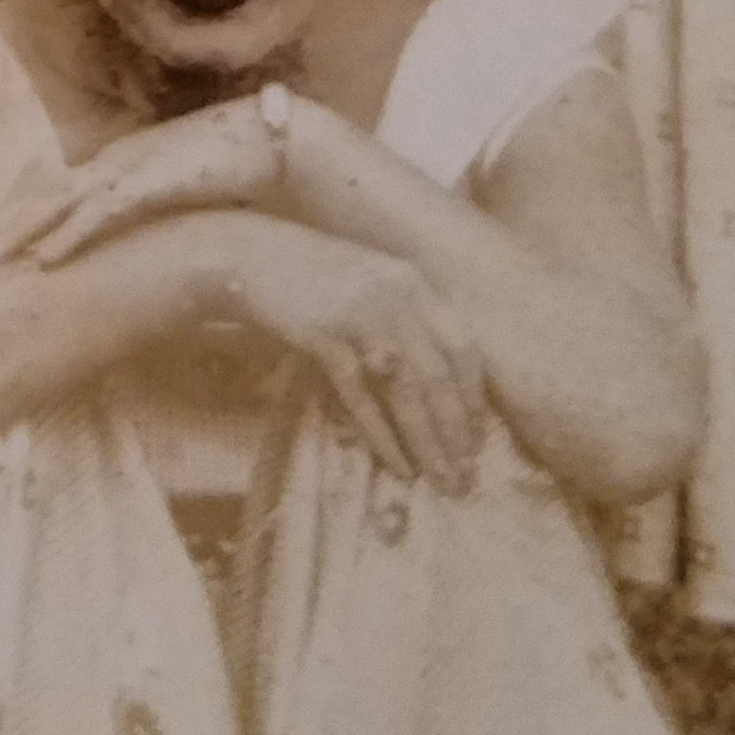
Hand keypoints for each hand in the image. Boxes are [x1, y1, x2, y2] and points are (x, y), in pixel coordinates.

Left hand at [0, 97, 292, 268]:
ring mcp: (130, 168)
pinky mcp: (151, 181)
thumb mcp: (185, 193)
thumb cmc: (239, 165)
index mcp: (119, 164)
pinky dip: (68, 235)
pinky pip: (100, 213)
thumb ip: (159, 211)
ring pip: (57, 204)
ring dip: (16, 233)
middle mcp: (114, 162)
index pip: (55, 193)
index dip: (19, 217)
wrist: (278, 136)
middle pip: (43, 196)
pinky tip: (42, 259)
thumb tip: (145, 245)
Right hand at [244, 229, 488, 496]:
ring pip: (406, 391)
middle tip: (465, 476)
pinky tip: (394, 462)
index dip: (473, 397)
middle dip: (456, 432)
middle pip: (439, 376)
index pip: (463, 348)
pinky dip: (381, 435)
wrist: (257, 255)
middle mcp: (398, 297)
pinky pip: (361, 395)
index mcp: (417, 284)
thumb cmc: (320, 275)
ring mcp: (361, 315)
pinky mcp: (325, 335)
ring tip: (439, 479)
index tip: (477, 438)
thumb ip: (411, 319)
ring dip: (426, 441)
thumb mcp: (377, 285)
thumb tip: (443, 384)